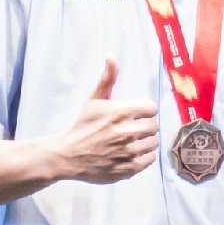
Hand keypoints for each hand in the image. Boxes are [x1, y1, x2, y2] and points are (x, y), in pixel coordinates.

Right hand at [56, 57, 158, 183]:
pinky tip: (131, 153)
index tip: (135, 115)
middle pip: (154, 125)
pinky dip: (144, 156)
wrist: (69, 155)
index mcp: (121, 112)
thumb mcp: (94, 99)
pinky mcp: (129, 168)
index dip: (144, 110)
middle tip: (133, 128)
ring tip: (131, 141)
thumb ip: (107, 78)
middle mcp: (127, 132)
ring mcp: (129, 152)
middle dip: (145, 125)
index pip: (152, 108)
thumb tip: (111, 56)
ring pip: (153, 142)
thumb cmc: (83, 126)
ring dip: (145, 141)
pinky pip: (149, 159)